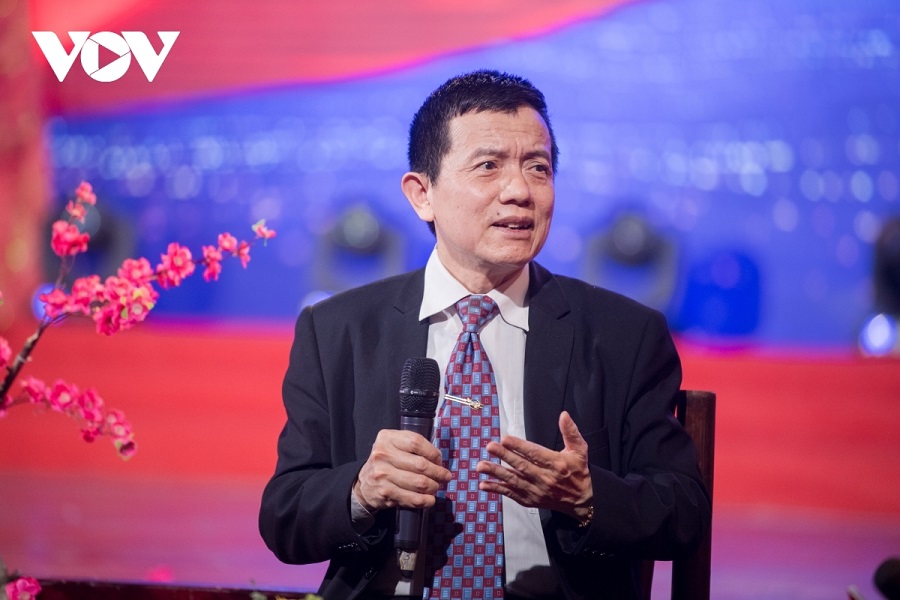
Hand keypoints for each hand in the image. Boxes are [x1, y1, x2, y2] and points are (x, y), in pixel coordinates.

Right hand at [353, 429, 450, 512]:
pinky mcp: (385, 493)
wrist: (364, 483)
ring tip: (436, 486)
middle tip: (445, 476)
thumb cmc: (386, 461)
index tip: (439, 460)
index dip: (433, 452)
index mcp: (387, 438)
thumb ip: (413, 446)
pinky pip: (413, 498)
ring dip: (434, 486)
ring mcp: (383, 475)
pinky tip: (430, 499)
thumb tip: (438, 459)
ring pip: (419, 483)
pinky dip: (426, 500)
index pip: (416, 442)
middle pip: (420, 464)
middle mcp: (383, 455)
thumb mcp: (394, 445)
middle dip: (438, 472)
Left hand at [476, 411, 592, 521]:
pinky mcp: (530, 500)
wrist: (582, 501)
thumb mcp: (580, 451)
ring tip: (481, 465)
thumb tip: (564, 415)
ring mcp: (536, 491)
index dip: (520, 447)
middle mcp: (545, 478)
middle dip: (504, 456)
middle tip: (490, 446)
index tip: (506, 439)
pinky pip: (511, 494)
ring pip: (513, 481)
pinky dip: (497, 490)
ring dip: (496, 473)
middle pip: (521, 466)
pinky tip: (484, 484)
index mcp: (556, 464)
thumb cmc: (579, 472)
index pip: (535, 454)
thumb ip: (571, 432)